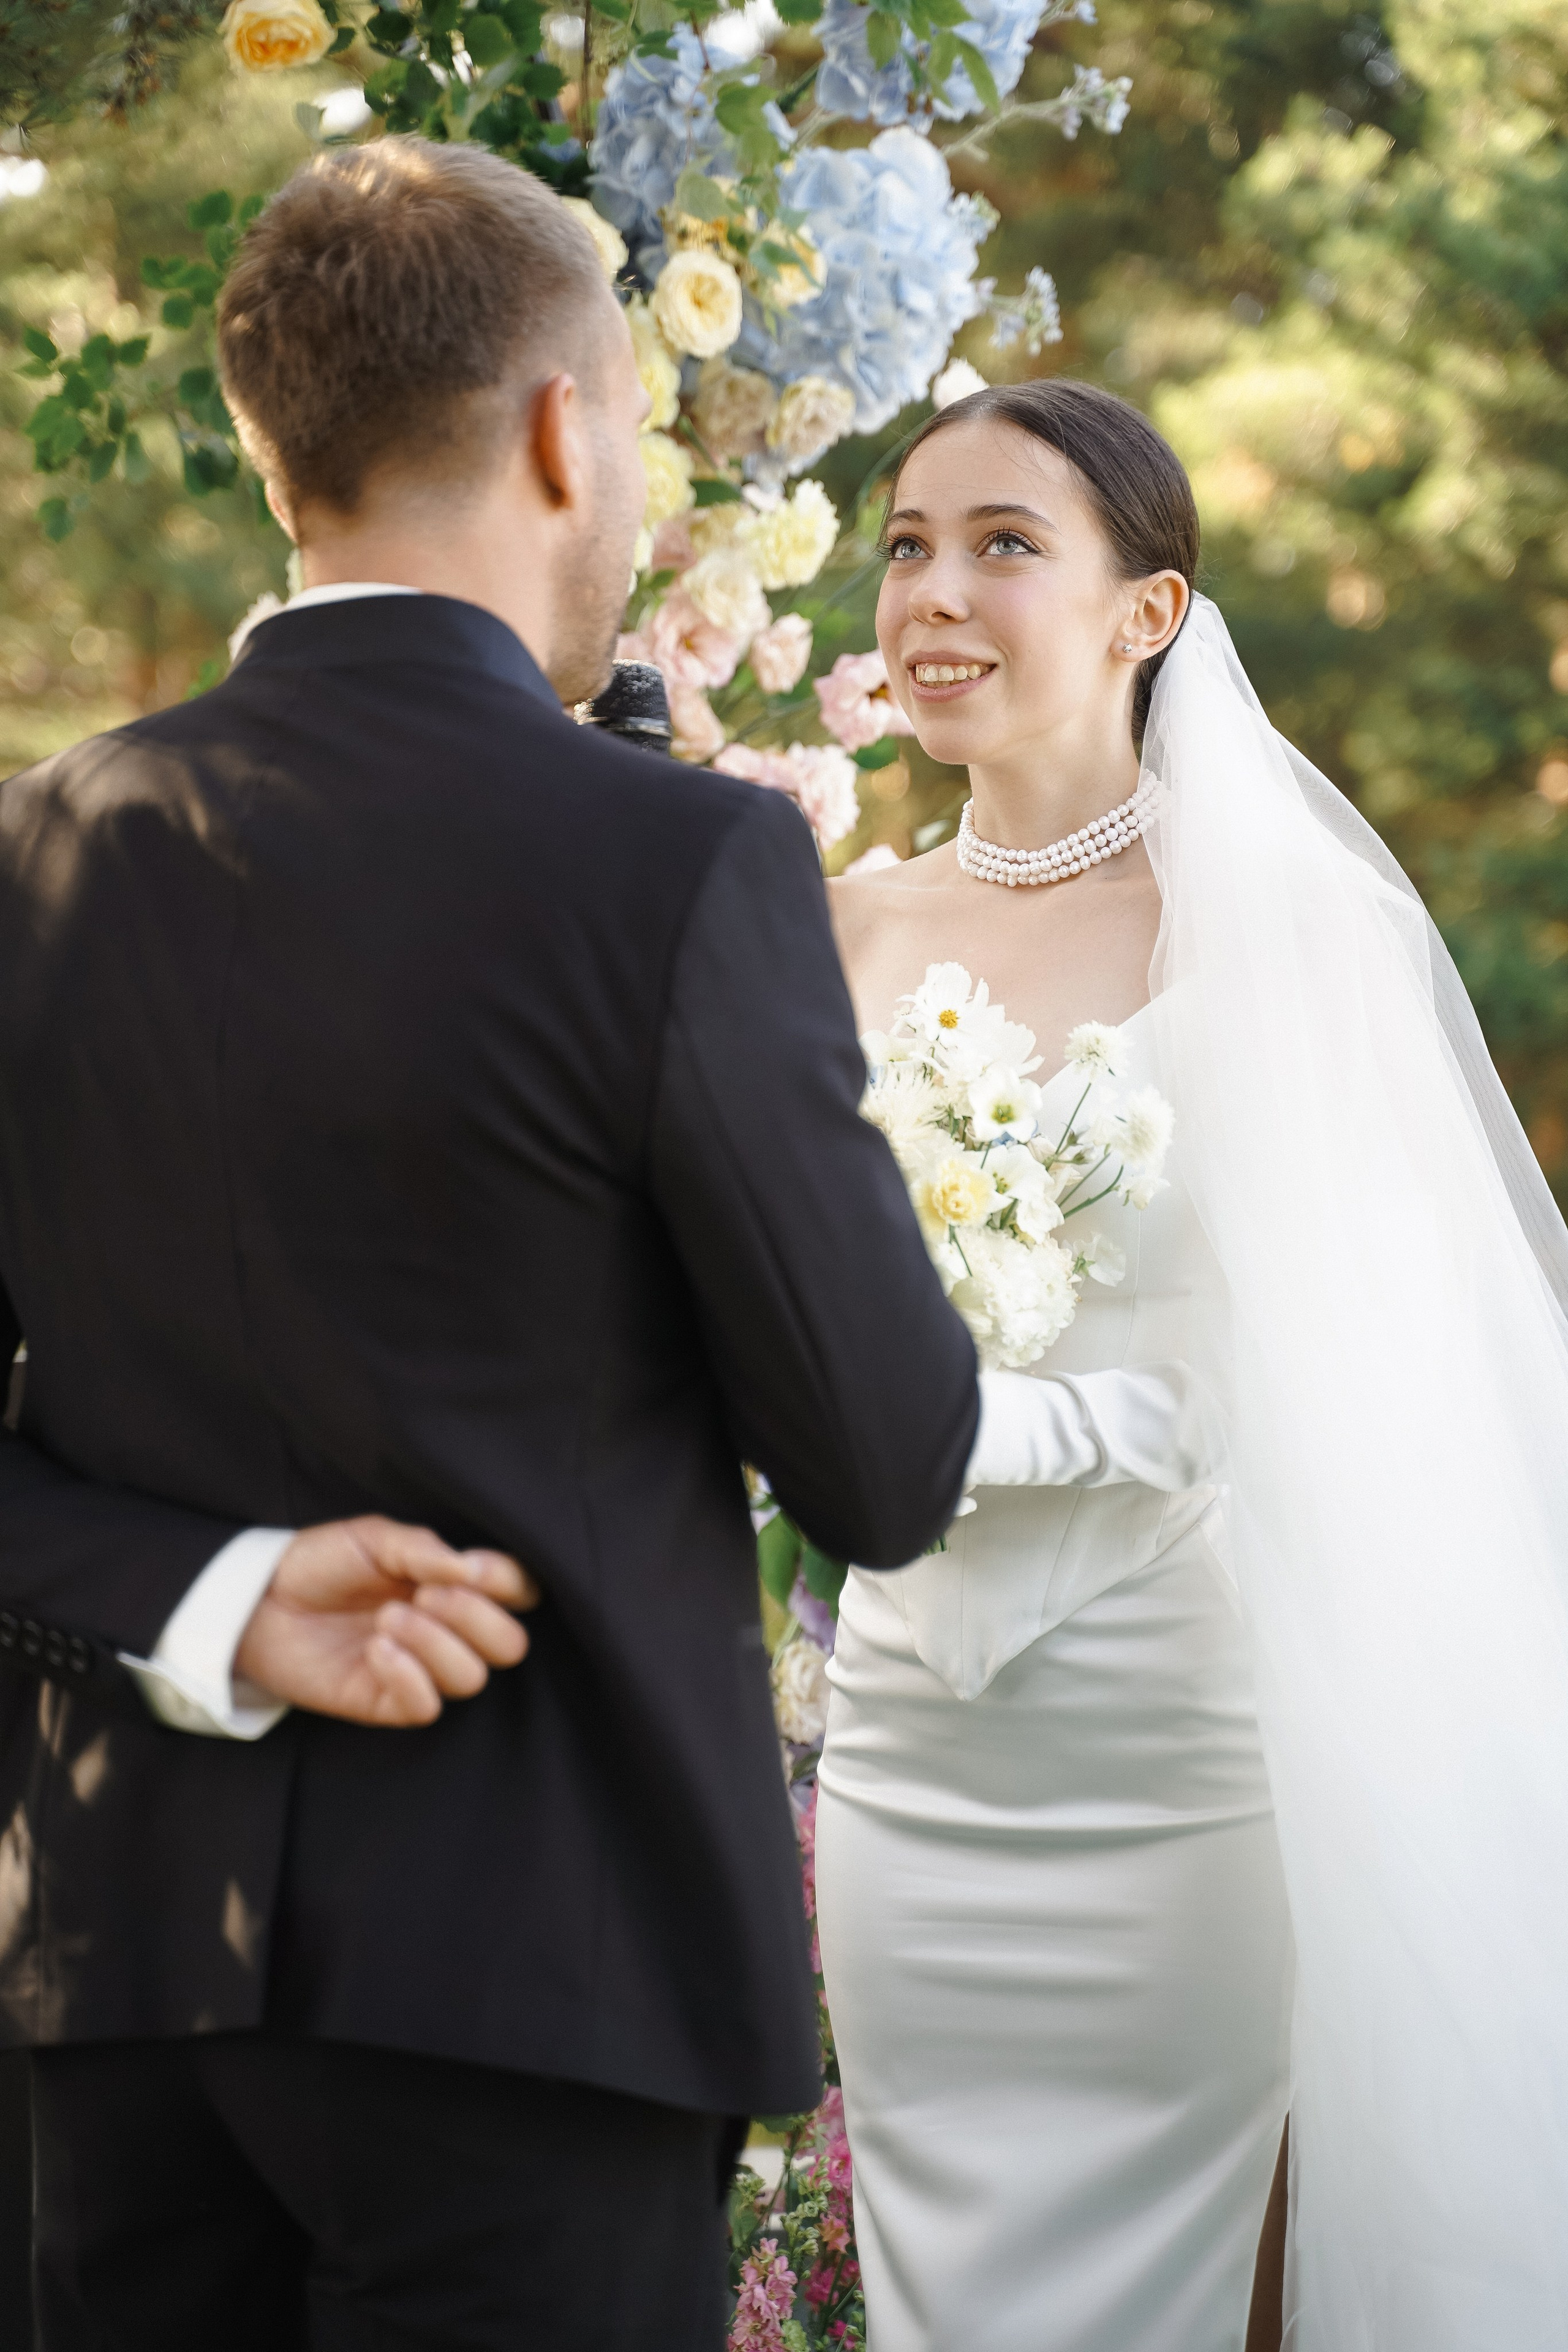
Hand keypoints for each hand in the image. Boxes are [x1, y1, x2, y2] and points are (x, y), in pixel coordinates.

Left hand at [233, 1515, 538, 1727]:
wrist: (260, 1601)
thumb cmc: (320, 1563)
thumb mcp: (373, 1538)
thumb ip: (423, 1550)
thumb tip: (469, 1567)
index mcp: (453, 1584)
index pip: (519, 1592)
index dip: (507, 1583)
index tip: (468, 1567)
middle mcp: (447, 1630)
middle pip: (510, 1645)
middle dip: (476, 1618)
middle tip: (427, 1596)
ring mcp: (420, 1669)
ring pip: (472, 1678)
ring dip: (434, 1643)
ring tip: (387, 1620)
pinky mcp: (387, 1702)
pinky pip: (427, 1706)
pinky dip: (408, 1675)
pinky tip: (375, 1650)